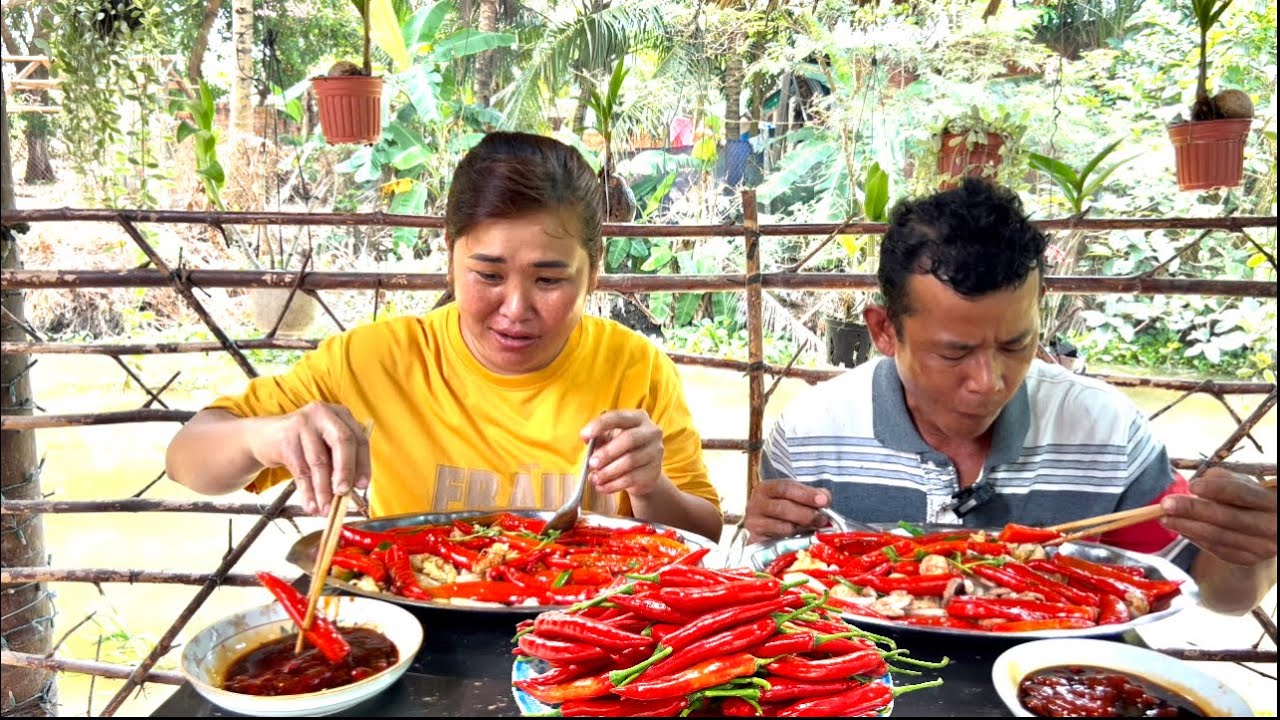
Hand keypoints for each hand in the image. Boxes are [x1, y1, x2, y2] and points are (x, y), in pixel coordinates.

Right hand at [250, 402, 370, 515]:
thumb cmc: (304, 444)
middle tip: (344, 494)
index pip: (359, 438)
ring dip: (324, 490)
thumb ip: (340, 462)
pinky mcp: (285, 437)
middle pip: (342, 442)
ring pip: (319, 461)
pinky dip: (307, 491)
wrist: (264, 437)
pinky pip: (300, 469)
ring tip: (326, 509)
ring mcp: (303, 423)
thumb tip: (351, 492)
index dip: (363, 464)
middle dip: (345, 471)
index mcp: (340, 415)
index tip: (362, 485)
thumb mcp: (325, 446)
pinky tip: (311, 504)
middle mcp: (323, 414)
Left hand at [580, 410, 666, 498]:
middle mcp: (651, 432)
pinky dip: (614, 484)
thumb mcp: (610, 439)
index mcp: (637, 418)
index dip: (600, 425)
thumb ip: (599, 437)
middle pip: (629, 439)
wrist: (641, 471)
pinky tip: (602, 487)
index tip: (584, 436)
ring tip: (595, 478)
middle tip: (591, 463)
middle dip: (607, 453)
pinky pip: (632, 478)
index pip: (618, 417)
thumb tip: (587, 439)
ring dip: (608, 471)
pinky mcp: (654, 471)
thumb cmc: (621, 449)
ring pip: (630, 461)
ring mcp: (655, 451)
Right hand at [744, 479, 831, 541]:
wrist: (760, 527)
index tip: (824, 501)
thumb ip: (810, 494)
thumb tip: (825, 498)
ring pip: (783, 527)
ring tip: (815, 527)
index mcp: (766, 488)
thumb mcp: (793, 496)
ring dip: (803, 528)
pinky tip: (804, 537)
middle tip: (822, 518)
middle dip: (807, 514)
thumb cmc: (780, 509)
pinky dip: (795, 539)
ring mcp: (755, 524)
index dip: (806, 495)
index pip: (785, 488)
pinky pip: (780, 541)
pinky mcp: (757, 541)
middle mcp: (757, 504)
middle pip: (783, 508)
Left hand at [1161, 468, 1276, 566]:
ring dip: (1187, 527)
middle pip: (1227, 518)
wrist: (1266, 527)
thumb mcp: (1243, 484)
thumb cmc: (1249, 499)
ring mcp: (1262, 547)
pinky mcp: (1248, 560)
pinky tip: (1180, 529)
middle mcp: (1272, 527)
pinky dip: (1196, 539)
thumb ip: (1222, 479)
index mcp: (1272, 502)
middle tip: (1165, 504)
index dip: (1215, 489)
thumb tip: (1196, 487)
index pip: (1242, 494)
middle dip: (1192, 510)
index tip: (1191, 485)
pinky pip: (1217, 550)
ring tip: (1164, 518)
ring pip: (1218, 537)